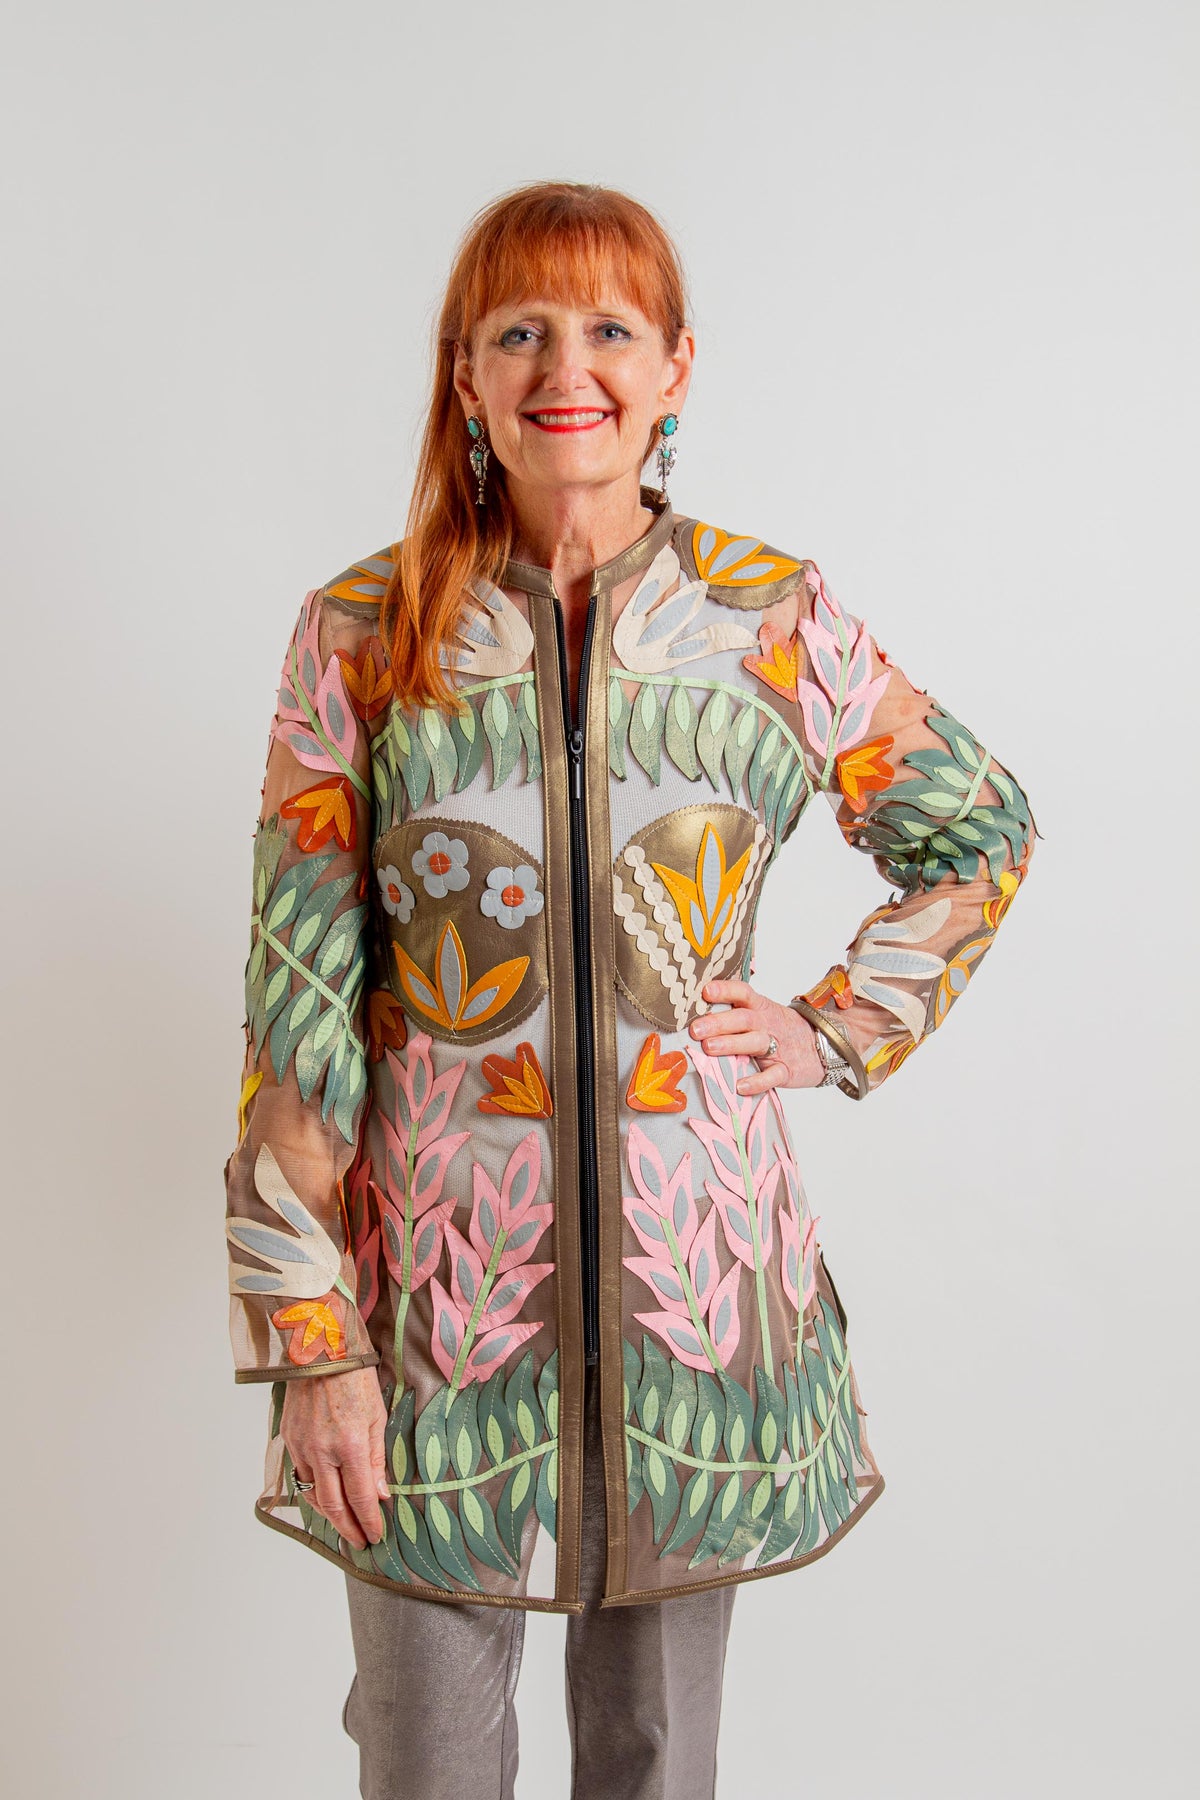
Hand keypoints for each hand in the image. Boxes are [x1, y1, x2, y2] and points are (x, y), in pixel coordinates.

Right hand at [280, 1364, 389, 1549]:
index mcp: (349, 1445)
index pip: (360, 1496)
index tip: (376, 1535)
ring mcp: (302, 1447)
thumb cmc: (354, 1378)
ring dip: (330, 1516)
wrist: (319, 1352)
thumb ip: (377, 1458)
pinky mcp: (290, 1440)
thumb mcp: (376, 1416)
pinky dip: (313, 1494)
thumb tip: (381, 1494)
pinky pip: (300, 1477)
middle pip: (333, 1505)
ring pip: (313, 1495)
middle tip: (360, 1542)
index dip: (368, 1521)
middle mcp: (322, 1451)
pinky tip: (325, 1499)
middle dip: (349, 1528)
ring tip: (345, 1526)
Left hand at [689, 979, 826, 1095]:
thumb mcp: (762, 1014)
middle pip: (743, 1019)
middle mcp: (767, 1024)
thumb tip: (694, 1015)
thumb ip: (734, 1013)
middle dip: (718, 1023)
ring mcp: (778, 1047)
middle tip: (695, 1029)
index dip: (725, 990)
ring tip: (709, 1048)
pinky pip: (772, 1075)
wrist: (823, 1045)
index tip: (705, 991)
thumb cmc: (780, 1029)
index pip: (743, 993)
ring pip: (755, 1043)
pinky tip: (740, 1086)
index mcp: (760, 1008)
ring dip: (732, 1044)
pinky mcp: (786, 1070)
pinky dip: (757, 1081)